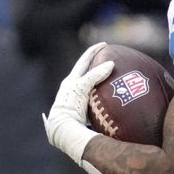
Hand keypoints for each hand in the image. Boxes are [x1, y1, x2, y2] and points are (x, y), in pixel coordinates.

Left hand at [43, 43, 113, 164]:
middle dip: (95, 65)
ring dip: (98, 82)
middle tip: (107, 58)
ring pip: (89, 87)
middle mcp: (71, 89)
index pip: (84, 61)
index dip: (94, 51)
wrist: (63, 130)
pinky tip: (108, 101)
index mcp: (70, 81)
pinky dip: (101, 98)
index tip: (104, 44)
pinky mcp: (80, 113)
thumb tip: (111, 64)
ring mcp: (75, 102)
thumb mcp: (82, 87)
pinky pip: (94, 102)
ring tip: (110, 79)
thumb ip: (95, 75)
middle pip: (85, 73)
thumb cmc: (70, 107)